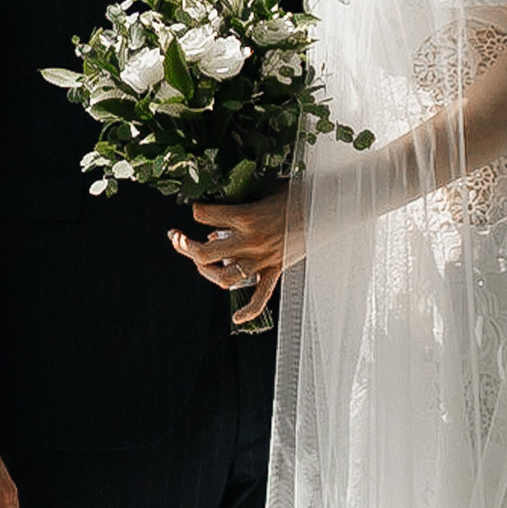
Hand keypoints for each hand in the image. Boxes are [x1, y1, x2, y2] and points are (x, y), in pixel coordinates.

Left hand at [176, 189, 293, 329]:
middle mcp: (250, 240)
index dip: (197, 211)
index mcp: (246, 215)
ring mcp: (262, 259)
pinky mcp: (275, 270)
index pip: (205, 215)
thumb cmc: (296, 194)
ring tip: (199, 262)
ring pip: (224, 276)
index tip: (197, 209)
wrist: (326, 207)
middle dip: (187, 246)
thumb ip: (243, 201)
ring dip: (206, 272)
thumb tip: (222, 214)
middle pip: (205, 253)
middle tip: (179, 239)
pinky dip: (248, 311)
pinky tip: (237, 317)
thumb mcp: (265, 190)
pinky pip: (260, 297)